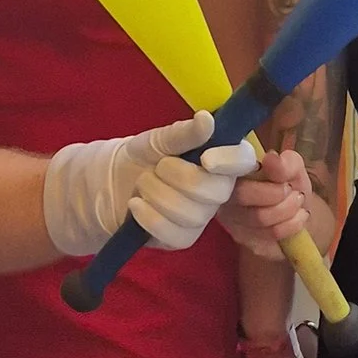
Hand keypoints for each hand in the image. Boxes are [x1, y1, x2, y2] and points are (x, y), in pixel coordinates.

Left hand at [42, 116, 262, 260]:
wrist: (114, 182)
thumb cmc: (144, 156)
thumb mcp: (159, 140)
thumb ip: (184, 133)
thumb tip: (207, 119)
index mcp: (220, 161)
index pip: (243, 160)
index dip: (229, 161)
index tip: (206, 159)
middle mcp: (218, 191)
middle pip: (215, 192)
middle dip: (177, 176)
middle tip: (157, 167)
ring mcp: (202, 218)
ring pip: (191, 213)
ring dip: (157, 193)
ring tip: (143, 183)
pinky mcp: (183, 238)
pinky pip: (173, 233)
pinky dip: (149, 216)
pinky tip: (136, 205)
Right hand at [223, 146, 312, 258]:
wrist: (299, 212)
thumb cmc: (289, 184)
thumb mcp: (293, 167)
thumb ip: (284, 162)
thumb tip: (271, 158)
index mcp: (231, 170)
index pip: (225, 168)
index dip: (247, 167)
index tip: (273, 169)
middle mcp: (224, 194)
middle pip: (241, 193)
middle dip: (277, 192)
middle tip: (292, 189)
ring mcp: (232, 220)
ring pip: (260, 216)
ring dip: (289, 207)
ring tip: (297, 200)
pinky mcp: (245, 239)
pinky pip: (271, 233)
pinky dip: (293, 223)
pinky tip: (298, 216)